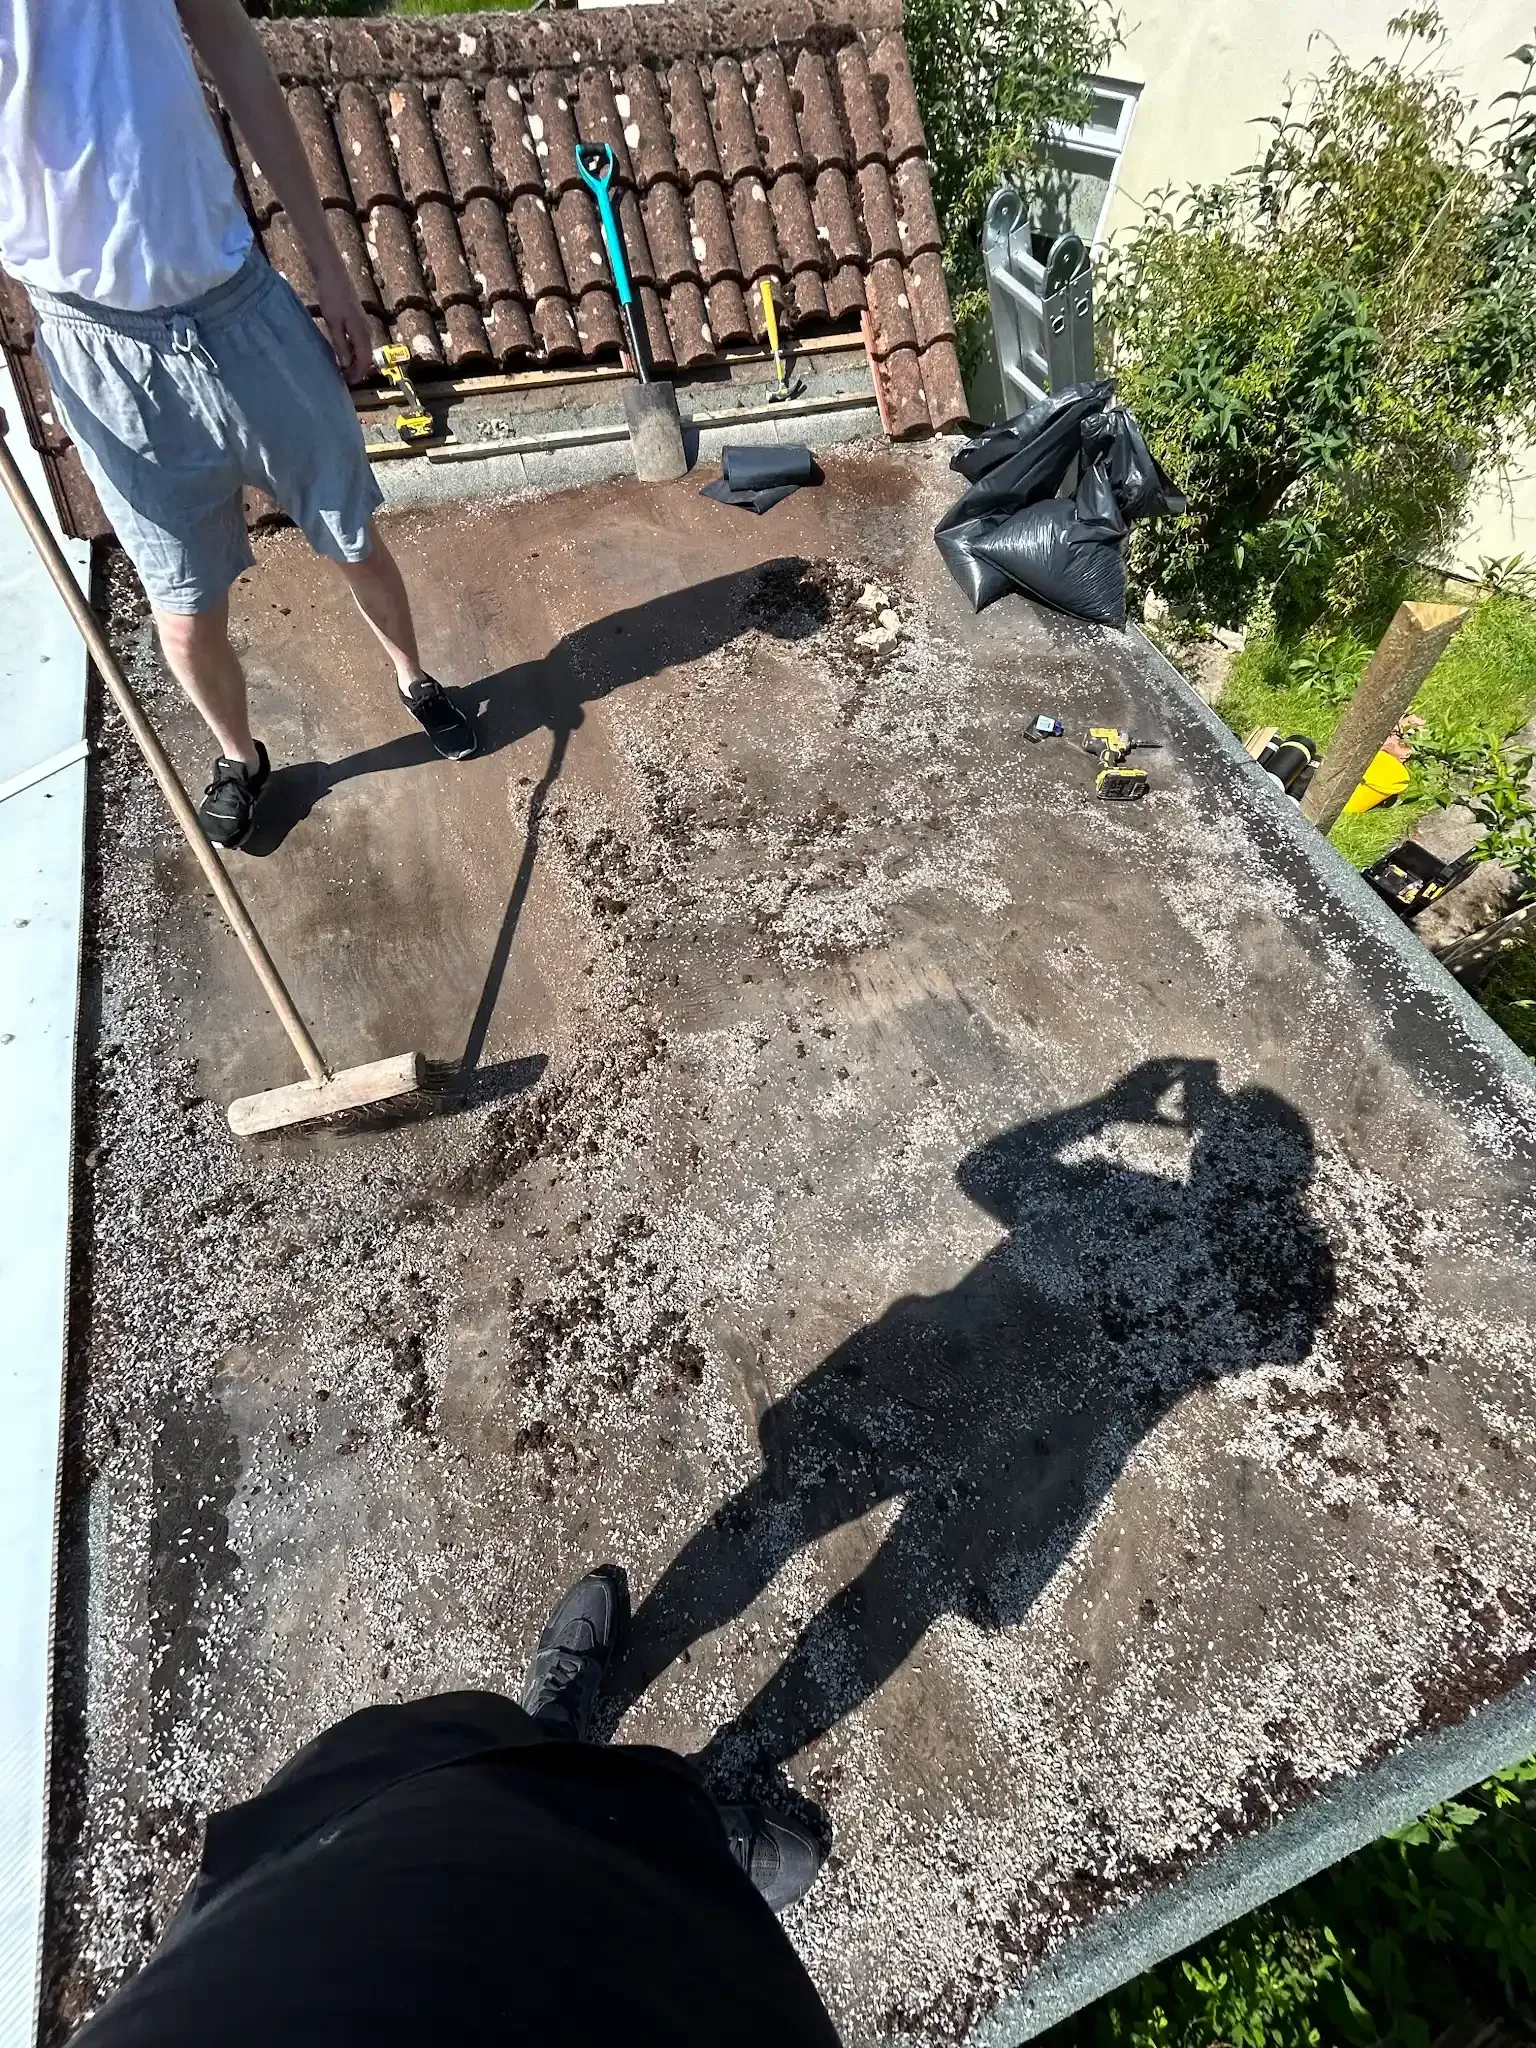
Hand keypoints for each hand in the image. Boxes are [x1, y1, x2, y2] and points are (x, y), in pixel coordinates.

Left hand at [313, 251, 373, 383]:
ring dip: (355, 360)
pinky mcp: (358, 319)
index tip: (347, 383)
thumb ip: (340, 345)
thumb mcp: (333, 323)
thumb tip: (346, 365)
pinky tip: (343, 351)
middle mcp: (367, 330)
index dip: (357, 374)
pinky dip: (353, 350)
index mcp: (362, 333)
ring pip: (363, 349)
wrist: (333, 273)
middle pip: (366, 356)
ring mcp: (364, 324)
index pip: (365, 360)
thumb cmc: (331, 296)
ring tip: (343, 368)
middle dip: (357, 369)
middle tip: (344, 379)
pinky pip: (359, 341)